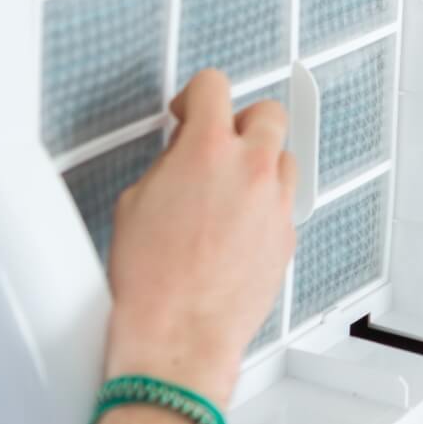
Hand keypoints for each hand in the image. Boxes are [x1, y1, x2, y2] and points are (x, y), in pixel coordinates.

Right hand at [101, 69, 296, 407]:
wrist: (178, 337)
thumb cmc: (151, 282)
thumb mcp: (136, 203)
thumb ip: (169, 164)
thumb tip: (181, 158)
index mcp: (207, 151)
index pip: (214, 86)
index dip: (196, 95)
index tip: (188, 111)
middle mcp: (250, 170)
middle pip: (267, 112)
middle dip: (241, 121)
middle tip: (219, 142)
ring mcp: (275, 204)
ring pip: (284, 158)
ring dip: (259, 163)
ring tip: (228, 188)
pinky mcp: (286, 238)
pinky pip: (283, 203)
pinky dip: (264, 204)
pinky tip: (237, 226)